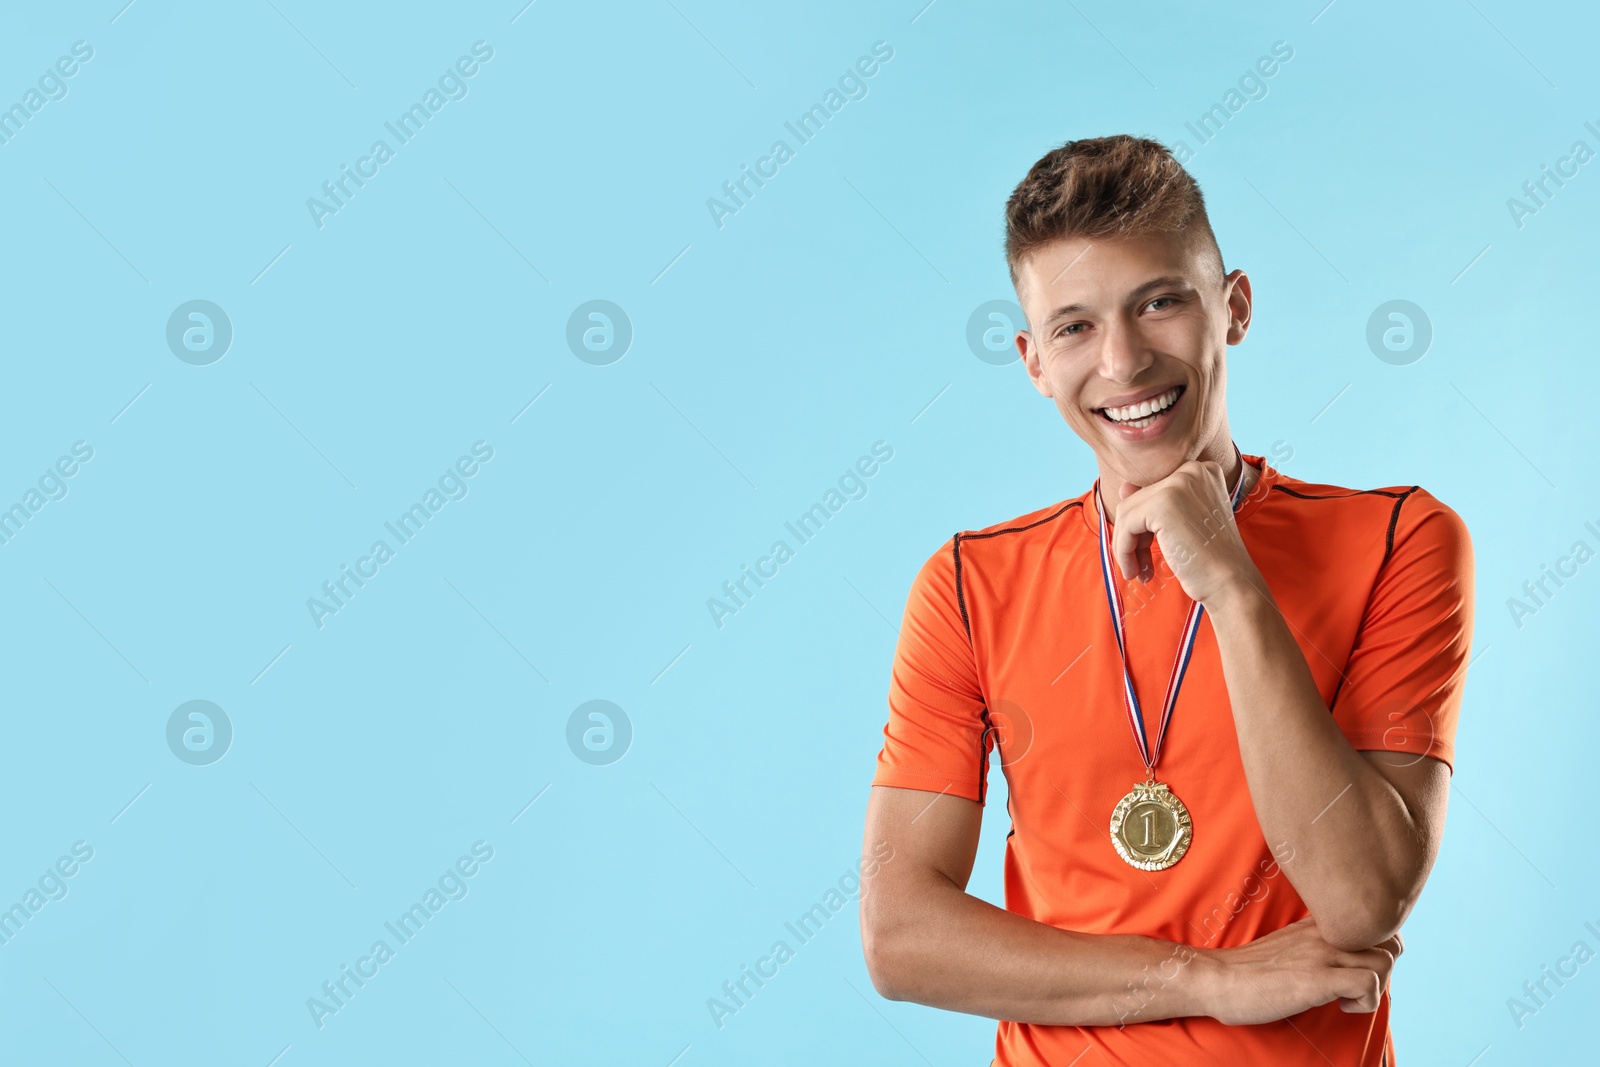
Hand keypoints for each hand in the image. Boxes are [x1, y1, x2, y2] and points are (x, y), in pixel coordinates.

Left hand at [1111, 459, 1258, 607]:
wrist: (1231, 583)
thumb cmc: (1210, 559)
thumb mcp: (1181, 523)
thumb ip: (1153, 502)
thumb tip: (1123, 487)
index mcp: (1202, 471)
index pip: (1154, 491)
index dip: (1145, 525)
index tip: (1148, 550)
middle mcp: (1192, 470)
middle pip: (1138, 501)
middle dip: (1134, 537)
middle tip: (1141, 566)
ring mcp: (1177, 484)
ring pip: (1127, 513)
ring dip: (1126, 546)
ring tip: (1138, 572)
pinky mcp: (1162, 504)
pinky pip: (1126, 526)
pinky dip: (1124, 551)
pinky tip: (1137, 572)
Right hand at [1196, 916, 1402, 1025]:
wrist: (1217, 979)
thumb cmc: (1249, 971)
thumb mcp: (1288, 946)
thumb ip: (1315, 944)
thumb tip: (1343, 959)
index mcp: (1318, 924)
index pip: (1377, 925)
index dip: (1381, 951)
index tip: (1359, 971)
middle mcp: (1323, 933)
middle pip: (1391, 942)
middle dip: (1385, 971)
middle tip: (1357, 987)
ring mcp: (1321, 954)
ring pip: (1385, 961)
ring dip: (1376, 988)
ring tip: (1347, 998)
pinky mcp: (1316, 979)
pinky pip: (1369, 984)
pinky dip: (1366, 1003)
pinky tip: (1341, 1007)